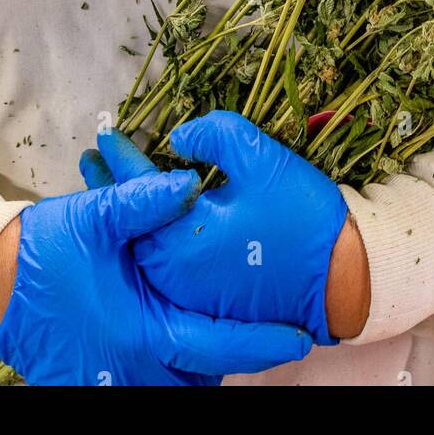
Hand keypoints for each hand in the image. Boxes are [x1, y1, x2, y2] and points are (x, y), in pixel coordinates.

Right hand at [0, 169, 311, 385]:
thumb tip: (190, 182)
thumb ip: (143, 200)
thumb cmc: (43, 250)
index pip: (216, 345)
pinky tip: (171, 336)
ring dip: (199, 364)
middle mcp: (130, 368)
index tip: (299, 337)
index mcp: (139, 330)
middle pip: (202, 379)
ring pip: (178, 387)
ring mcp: (110, 383)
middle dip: (232, 357)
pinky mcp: (92, 387)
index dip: (260, 343)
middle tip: (263, 330)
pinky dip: (168, 371)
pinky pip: (147, 385)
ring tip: (223, 333)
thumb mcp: (94, 216)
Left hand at [80, 110, 349, 346]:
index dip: (122, 156)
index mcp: (182, 237)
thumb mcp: (262, 160)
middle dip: (110, 188)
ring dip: (128, 215)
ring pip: (143, 246)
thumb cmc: (302, 219)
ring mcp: (188, 292)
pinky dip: (150, 238)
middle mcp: (175, 271)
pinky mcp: (205, 301)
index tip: (107, 132)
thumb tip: (179, 136)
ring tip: (110, 188)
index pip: (139, 188)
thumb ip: (216, 136)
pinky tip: (149, 222)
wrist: (343, 280)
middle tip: (90, 161)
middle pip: (130, 222)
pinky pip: (164, 265)